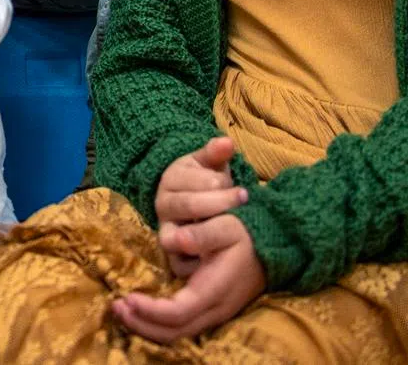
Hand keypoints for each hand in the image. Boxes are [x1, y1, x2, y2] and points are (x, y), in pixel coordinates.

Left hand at [112, 214, 264, 342]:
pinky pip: (183, 325)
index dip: (150, 310)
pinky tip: (145, 310)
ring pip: (178, 333)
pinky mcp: (214, 309)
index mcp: (214, 290)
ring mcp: (216, 313)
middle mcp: (214, 308)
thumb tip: (178, 240)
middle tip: (115, 307)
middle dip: (142, 323)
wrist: (275, 244)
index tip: (127, 297)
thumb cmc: (248, 232)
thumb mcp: (228, 224)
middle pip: (173, 331)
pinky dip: (160, 322)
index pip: (177, 313)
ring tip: (123, 310)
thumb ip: (204, 233)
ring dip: (148, 325)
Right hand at [155, 137, 246, 275]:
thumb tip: (226, 142)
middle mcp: (162, 204)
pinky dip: (202, 263)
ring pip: (181, 235)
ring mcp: (165, 231)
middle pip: (187, 205)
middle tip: (244, 204)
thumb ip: (216, 153)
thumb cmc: (205, 182)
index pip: (193, 182)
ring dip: (210, 234)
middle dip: (219, 204)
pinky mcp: (172, 257)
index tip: (244, 190)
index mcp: (170, 179)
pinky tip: (223, 255)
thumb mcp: (209, 164)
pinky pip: (182, 264)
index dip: (220, 185)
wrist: (194, 206)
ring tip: (234, 230)